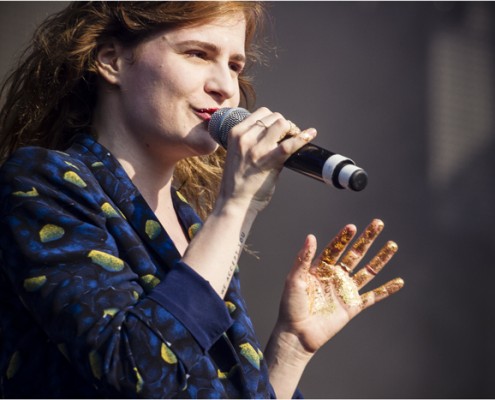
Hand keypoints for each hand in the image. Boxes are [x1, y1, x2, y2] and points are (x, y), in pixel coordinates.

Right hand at [217, 107, 315, 211]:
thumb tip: (275, 135)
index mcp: (236, 133)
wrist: (234, 202)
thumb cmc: (237, 181)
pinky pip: (289, 144)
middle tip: (288, 137)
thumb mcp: (237, 153)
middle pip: (274, 116)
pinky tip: (311, 134)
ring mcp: (257, 149)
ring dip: (292, 130)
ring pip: (282, 124)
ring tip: (294, 140)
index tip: (279, 130)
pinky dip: (303, 138)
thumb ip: (252, 141)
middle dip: (284, 125)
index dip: (274, 120)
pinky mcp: (269, 161)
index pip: (261, 113)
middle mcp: (245, 137)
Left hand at [276, 219, 403, 354]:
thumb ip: (303, 258)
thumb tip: (311, 236)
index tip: (352, 227)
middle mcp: (335, 276)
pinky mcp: (352, 306)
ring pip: (367, 271)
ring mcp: (345, 290)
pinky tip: (399, 281)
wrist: (297, 333)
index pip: (335, 248)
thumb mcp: (294, 279)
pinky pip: (373, 296)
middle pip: (355, 254)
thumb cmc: (291, 305)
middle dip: (367, 239)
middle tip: (378, 224)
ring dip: (380, 259)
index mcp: (320, 268)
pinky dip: (386, 290)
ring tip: (392, 245)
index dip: (344, 237)